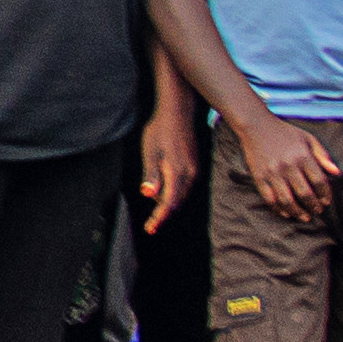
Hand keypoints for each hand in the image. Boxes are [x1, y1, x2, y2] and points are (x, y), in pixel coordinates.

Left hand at [134, 95, 198, 226]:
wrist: (178, 112)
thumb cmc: (160, 130)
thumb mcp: (151, 151)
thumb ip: (151, 174)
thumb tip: (148, 195)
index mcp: (177, 172)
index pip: (169, 203)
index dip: (159, 218)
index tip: (150, 229)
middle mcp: (189, 174)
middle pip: (177, 202)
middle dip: (164, 215)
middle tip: (151, 226)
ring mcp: (193, 170)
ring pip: (181, 195)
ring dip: (168, 204)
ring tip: (155, 211)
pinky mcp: (193, 166)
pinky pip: (184, 187)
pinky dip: (174, 194)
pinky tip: (164, 192)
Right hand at [230, 114, 332, 224]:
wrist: (256, 125)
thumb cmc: (285, 132)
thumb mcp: (308, 138)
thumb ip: (323, 155)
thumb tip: (337, 173)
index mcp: (303, 156)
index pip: (319, 181)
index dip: (325, 194)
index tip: (327, 201)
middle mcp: (288, 166)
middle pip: (305, 194)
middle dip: (314, 206)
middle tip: (318, 211)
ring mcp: (272, 172)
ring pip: (287, 200)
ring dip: (298, 212)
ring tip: (304, 217)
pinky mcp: (259, 177)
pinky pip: (270, 198)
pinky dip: (278, 209)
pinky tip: (286, 213)